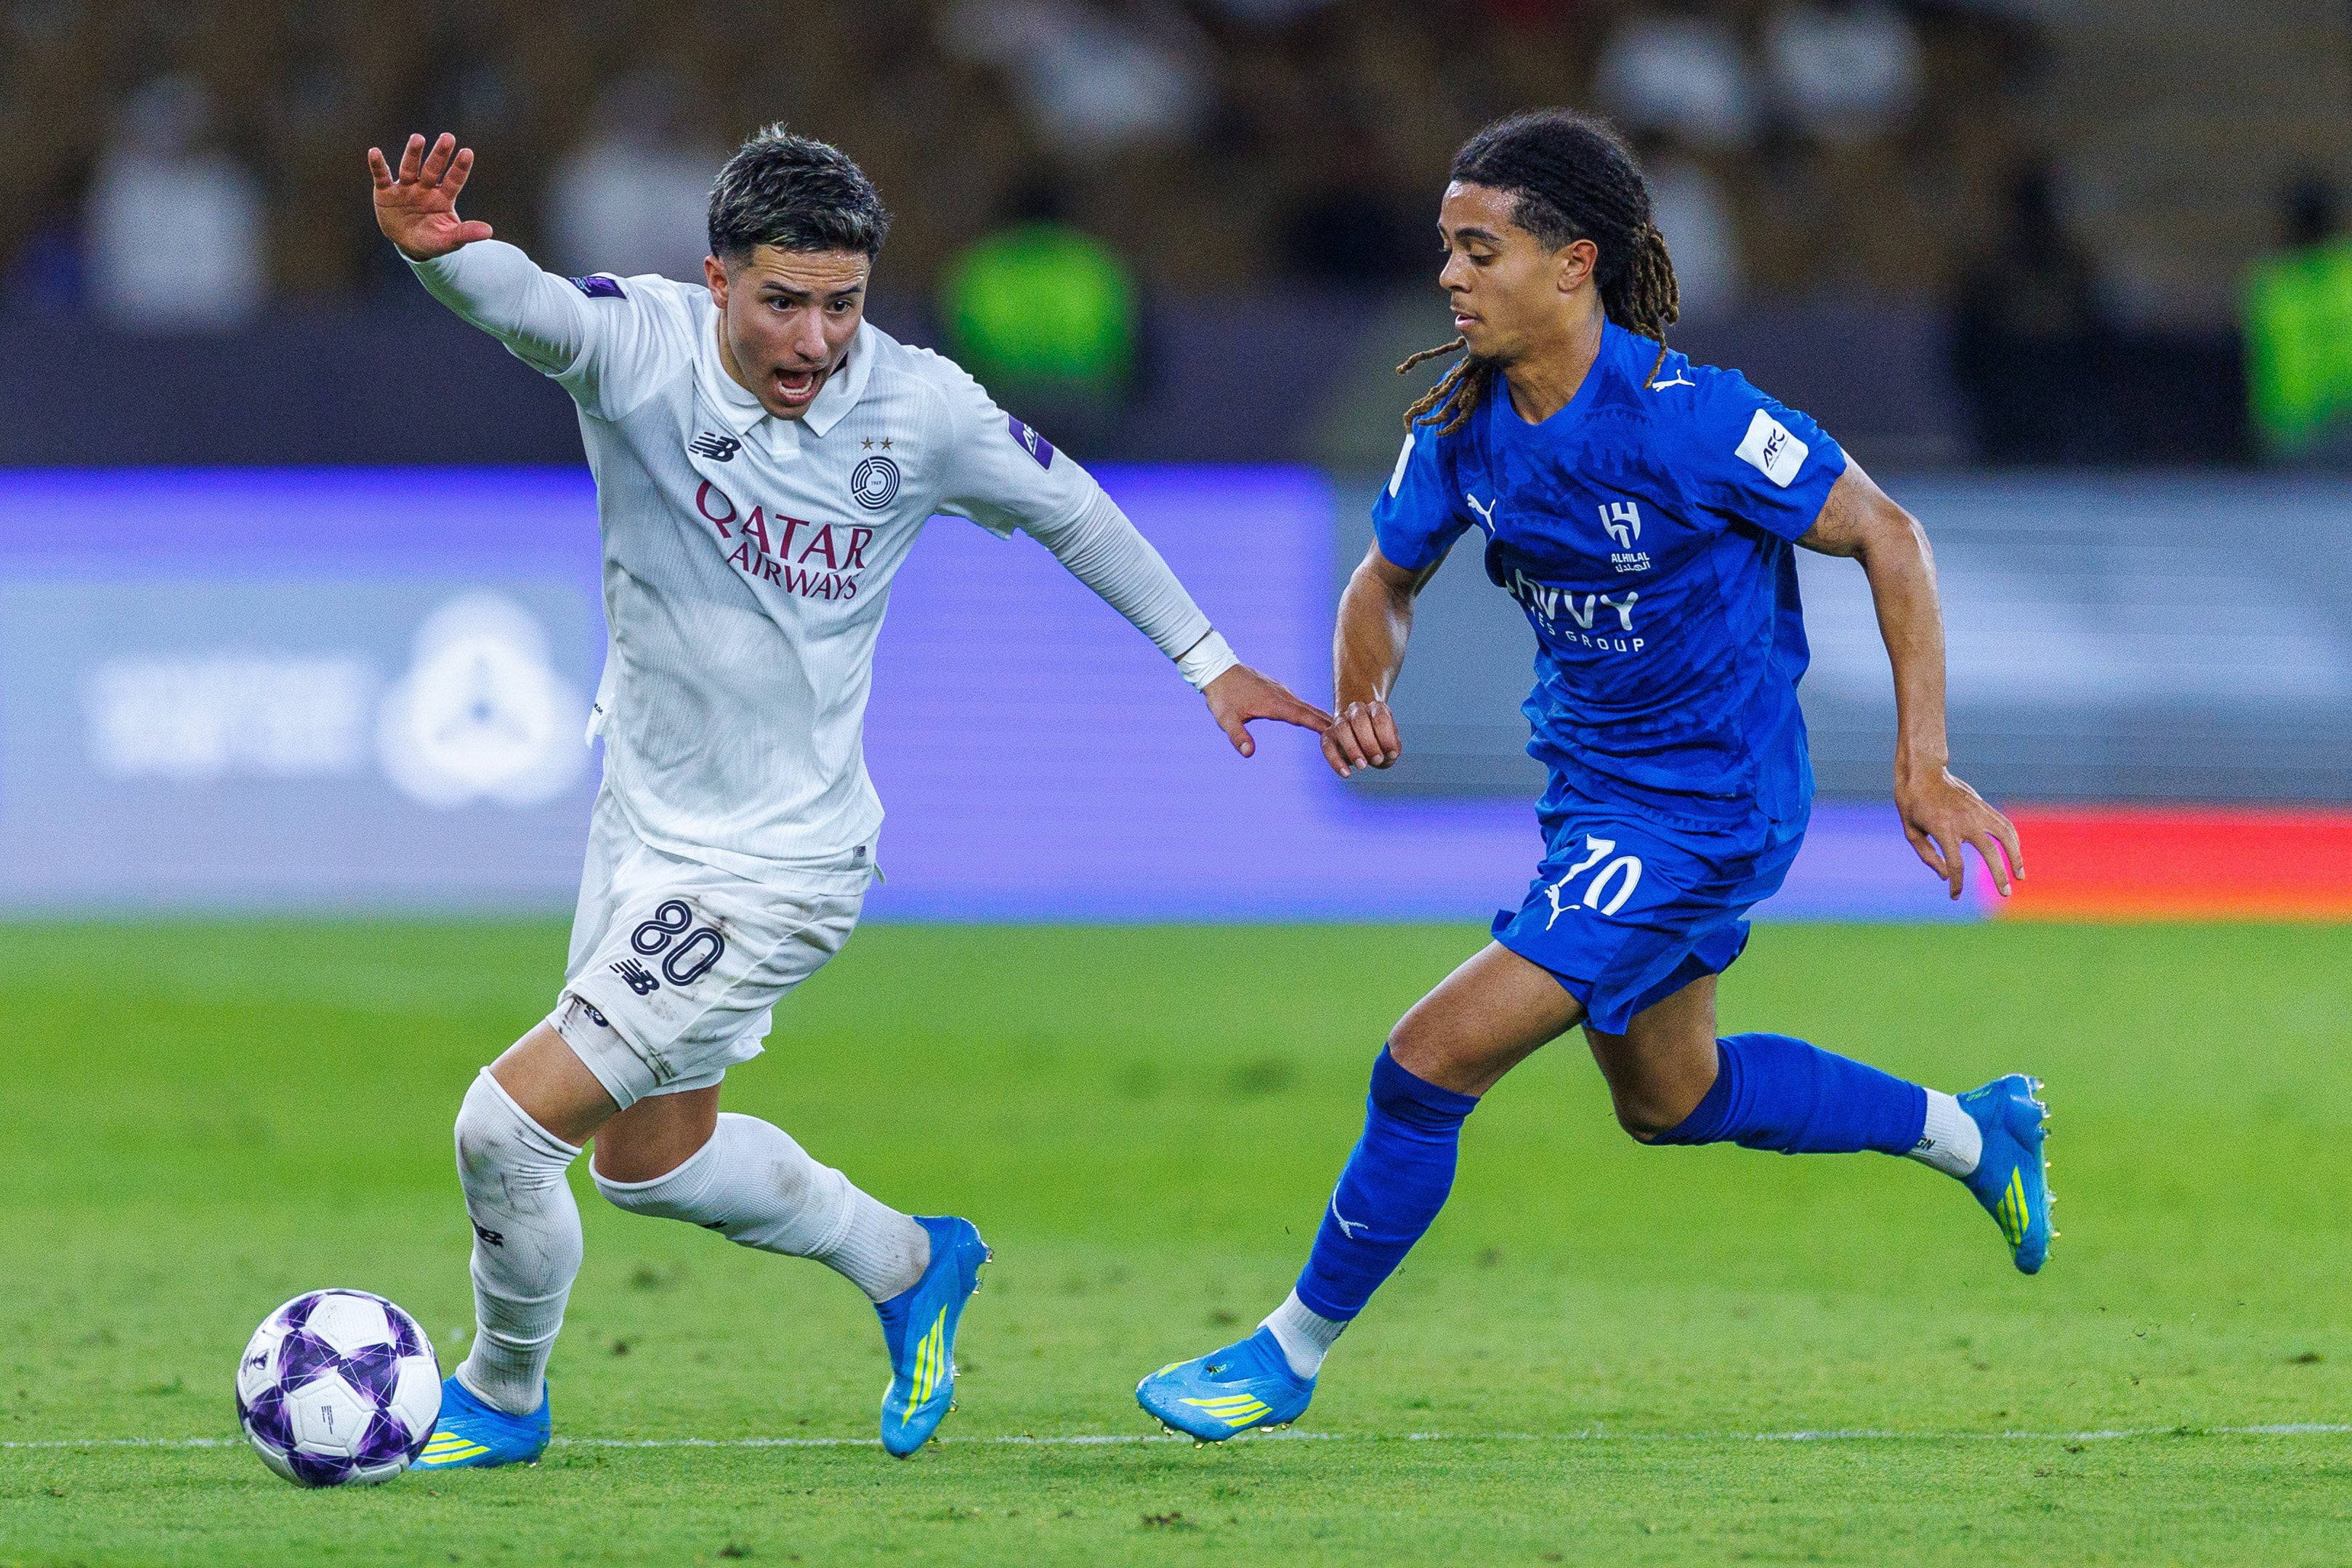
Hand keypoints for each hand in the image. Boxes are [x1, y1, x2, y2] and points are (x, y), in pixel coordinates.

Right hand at [368, 132, 493, 260]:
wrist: (408, 245)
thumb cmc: (433, 240)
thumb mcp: (449, 240)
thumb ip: (465, 233)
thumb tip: (489, 232)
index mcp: (443, 198)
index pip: (454, 180)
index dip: (460, 167)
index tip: (467, 152)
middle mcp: (425, 188)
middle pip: (433, 169)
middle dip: (439, 155)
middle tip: (448, 137)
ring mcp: (405, 188)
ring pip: (409, 168)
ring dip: (413, 154)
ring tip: (418, 138)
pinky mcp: (386, 192)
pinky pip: (381, 176)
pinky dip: (377, 165)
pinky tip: (374, 152)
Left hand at [1202, 666, 1332, 758]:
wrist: (1218, 670)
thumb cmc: (1222, 696)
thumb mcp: (1226, 719)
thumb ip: (1238, 736)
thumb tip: (1248, 752)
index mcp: (1275, 704)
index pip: (1304, 717)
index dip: (1322, 726)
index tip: (1340, 733)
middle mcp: (1283, 695)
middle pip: (1312, 711)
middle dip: (1330, 723)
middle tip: (1351, 735)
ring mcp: (1282, 691)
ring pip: (1307, 706)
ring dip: (1323, 717)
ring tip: (1340, 729)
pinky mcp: (1278, 689)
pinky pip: (1300, 702)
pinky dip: (1311, 711)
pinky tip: (1317, 717)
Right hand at [1321, 698, 1401, 778]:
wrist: (1365, 740)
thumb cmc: (1381, 743)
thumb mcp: (1391, 745)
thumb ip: (1392, 749)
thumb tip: (1389, 755)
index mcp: (1376, 708)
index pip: (1380, 717)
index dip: (1387, 737)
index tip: (1392, 754)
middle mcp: (1357, 710)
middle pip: (1359, 719)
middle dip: (1369, 742)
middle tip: (1377, 760)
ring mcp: (1340, 721)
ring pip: (1341, 728)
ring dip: (1352, 749)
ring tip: (1363, 766)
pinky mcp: (1328, 735)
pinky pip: (1327, 745)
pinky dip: (1335, 761)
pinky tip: (1346, 774)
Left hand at [1897, 763, 2023, 899]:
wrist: (1923, 772)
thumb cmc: (1913, 805)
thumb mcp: (1911, 832)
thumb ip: (1928, 856)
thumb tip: (1947, 877)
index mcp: (1943, 830)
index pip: (1956, 864)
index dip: (1958, 884)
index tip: (1955, 896)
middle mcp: (1964, 821)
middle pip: (1990, 853)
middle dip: (1999, 876)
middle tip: (2005, 894)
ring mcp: (1977, 812)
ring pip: (2005, 836)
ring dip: (2016, 856)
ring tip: (2020, 875)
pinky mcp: (1983, 806)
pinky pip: (2004, 824)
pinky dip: (2013, 840)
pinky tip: (2015, 853)